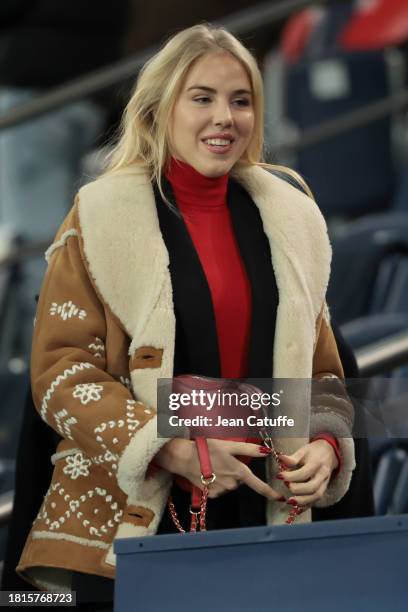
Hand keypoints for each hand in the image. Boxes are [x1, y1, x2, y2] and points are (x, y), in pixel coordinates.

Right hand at [153, 438, 282, 500]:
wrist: (185, 458)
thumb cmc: (207, 449)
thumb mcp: (229, 445)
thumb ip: (249, 449)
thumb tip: (266, 451)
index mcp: (239, 471)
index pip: (259, 485)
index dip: (270, 492)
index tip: (280, 498)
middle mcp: (232, 484)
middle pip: (241, 480)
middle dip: (236, 472)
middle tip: (224, 461)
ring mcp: (222, 491)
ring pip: (230, 485)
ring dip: (226, 477)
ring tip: (214, 466)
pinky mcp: (212, 495)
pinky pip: (220, 489)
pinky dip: (217, 482)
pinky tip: (208, 473)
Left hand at [278, 439, 338, 505]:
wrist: (328, 454)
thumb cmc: (313, 452)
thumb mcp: (303, 450)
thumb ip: (292, 458)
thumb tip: (280, 458)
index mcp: (317, 463)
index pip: (304, 473)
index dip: (291, 476)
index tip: (278, 476)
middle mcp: (322, 475)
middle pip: (312, 487)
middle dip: (298, 490)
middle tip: (286, 486)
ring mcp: (324, 484)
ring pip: (316, 496)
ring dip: (302, 501)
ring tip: (289, 501)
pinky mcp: (323, 490)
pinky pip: (316, 501)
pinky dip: (306, 506)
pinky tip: (296, 509)